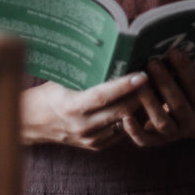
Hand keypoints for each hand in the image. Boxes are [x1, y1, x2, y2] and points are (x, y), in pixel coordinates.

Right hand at [20, 71, 148, 150]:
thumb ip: (85, 71)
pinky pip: (122, 131)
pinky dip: (135, 118)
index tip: (142, 74)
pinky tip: (147, 104)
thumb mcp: (63, 79)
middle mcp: (82, 127)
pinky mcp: (97, 146)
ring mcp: (90, 139)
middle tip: (160, 77)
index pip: (103, 96)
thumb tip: (109, 47)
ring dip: (142, 107)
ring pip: (125, 123)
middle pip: (120, 111)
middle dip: (142, 95)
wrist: (33, 124)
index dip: (124, 86)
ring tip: (159, 89)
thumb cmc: (49, 92)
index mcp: (71, 107)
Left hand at [121, 50, 194, 147]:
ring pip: (161, 121)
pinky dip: (135, 131)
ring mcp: (173, 134)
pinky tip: (125, 117)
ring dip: (150, 101)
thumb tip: (170, 43)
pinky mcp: (157, 142)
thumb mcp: (189, 84)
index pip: (194, 86)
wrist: (186, 121)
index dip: (185, 69)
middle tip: (152, 63)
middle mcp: (190, 122)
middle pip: (177, 103)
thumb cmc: (184, 92)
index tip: (174, 51)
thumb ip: (181, 71)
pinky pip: (146, 140)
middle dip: (165, 82)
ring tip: (139, 83)